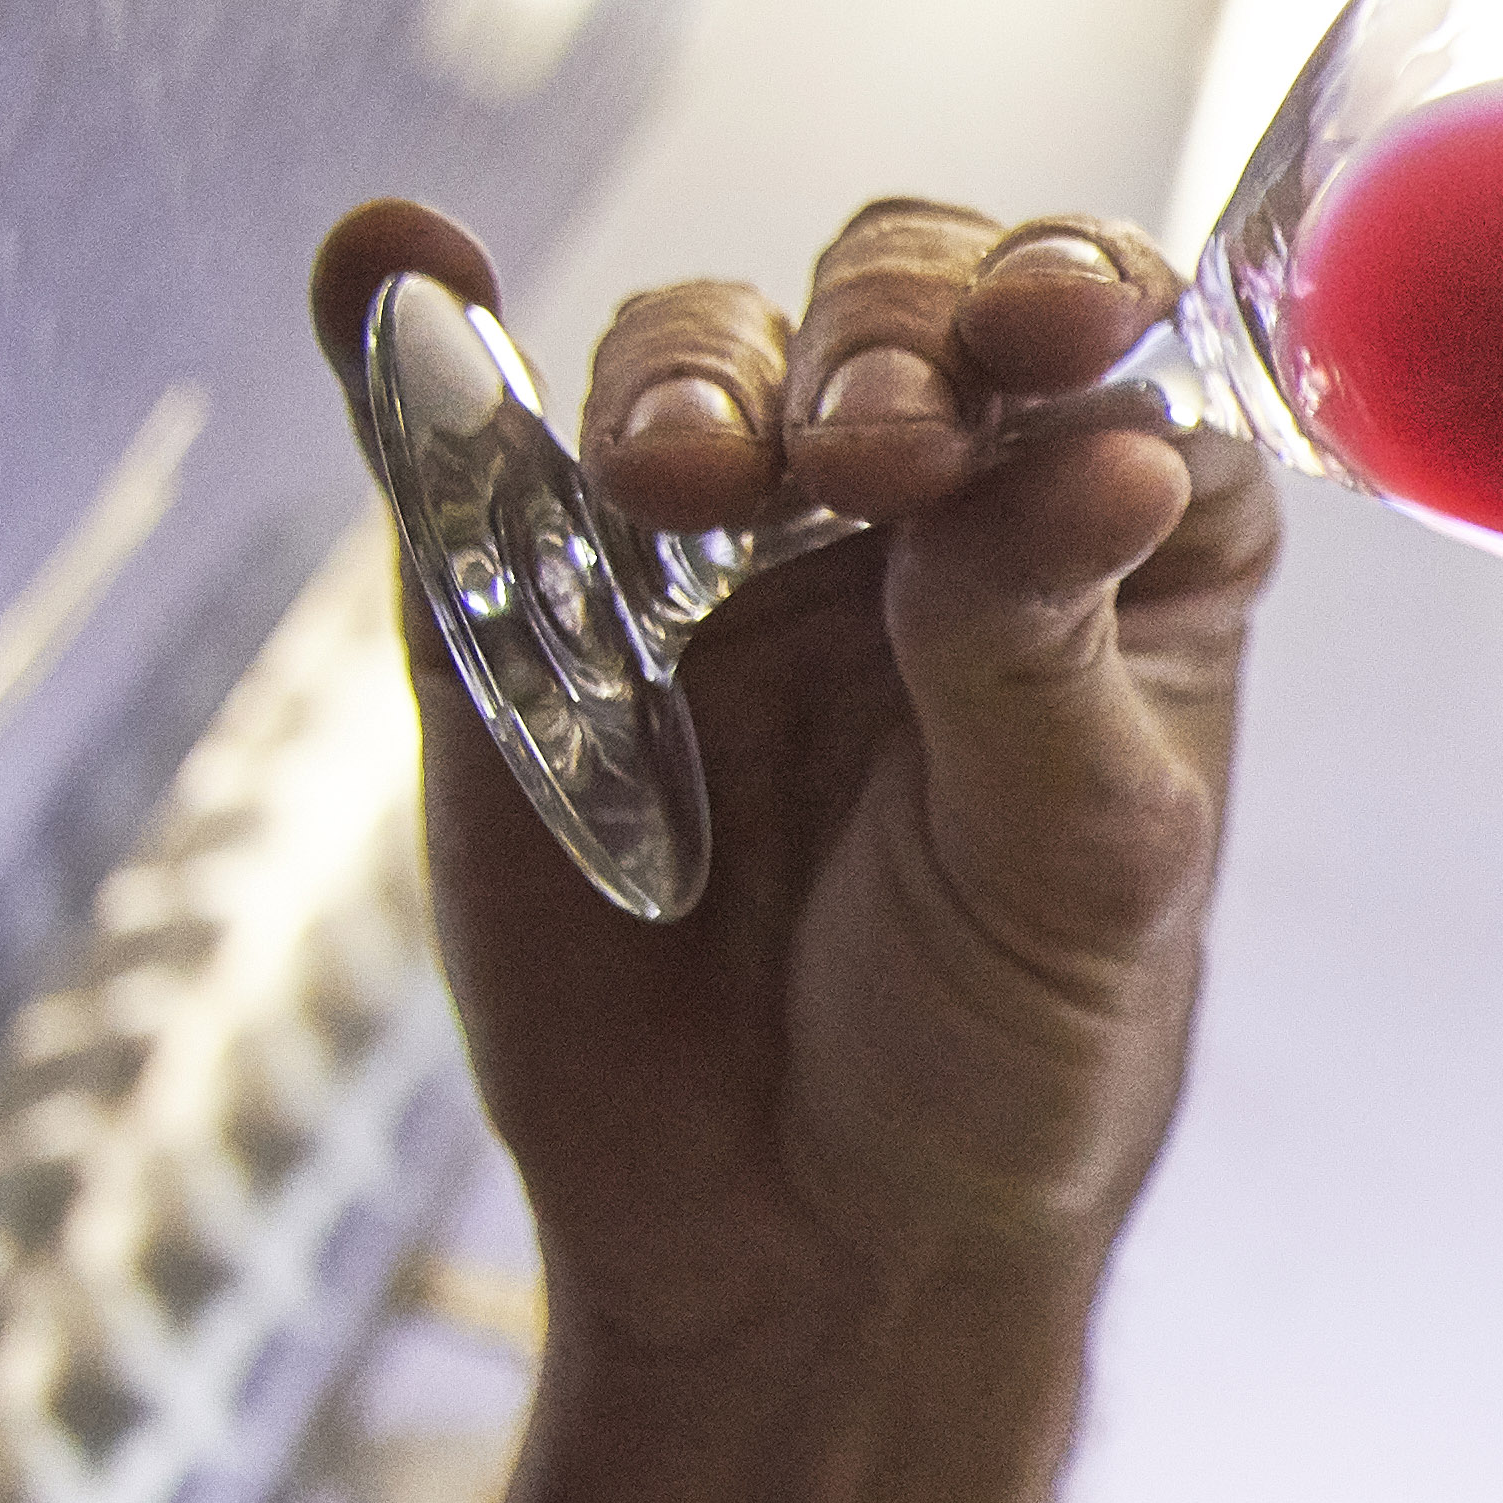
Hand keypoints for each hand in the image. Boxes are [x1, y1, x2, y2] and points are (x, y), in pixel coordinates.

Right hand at [313, 194, 1272, 1361]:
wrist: (807, 1242)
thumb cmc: (1008, 1049)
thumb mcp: (1080, 871)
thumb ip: (1054, 653)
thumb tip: (1113, 452)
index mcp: (1112, 540)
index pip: (1113, 348)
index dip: (1083, 306)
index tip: (1057, 324)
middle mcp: (924, 498)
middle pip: (898, 303)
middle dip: (882, 336)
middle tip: (861, 451)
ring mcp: (719, 539)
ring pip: (699, 353)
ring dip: (691, 374)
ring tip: (684, 476)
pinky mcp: (526, 607)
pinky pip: (463, 444)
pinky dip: (410, 336)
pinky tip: (389, 259)